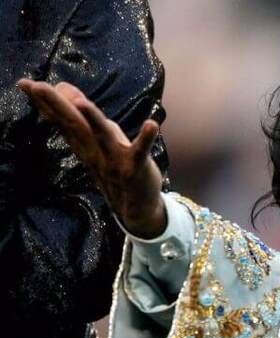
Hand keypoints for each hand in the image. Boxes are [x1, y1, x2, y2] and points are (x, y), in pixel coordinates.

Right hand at [17, 79, 165, 237]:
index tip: (25, 83)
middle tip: (37, 86)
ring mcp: (115, 160)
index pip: (62, 121)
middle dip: (57, 105)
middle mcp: (95, 152)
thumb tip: (65, 88)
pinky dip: (146, 138)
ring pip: (102, 137)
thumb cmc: (115, 169)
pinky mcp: (136, 167)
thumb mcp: (95, 143)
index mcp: (85, 145)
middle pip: (75, 125)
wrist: (136, 209)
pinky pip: (141, 152)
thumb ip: (81, 118)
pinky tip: (152, 124)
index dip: (45, 103)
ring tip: (82, 103)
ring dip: (93, 120)